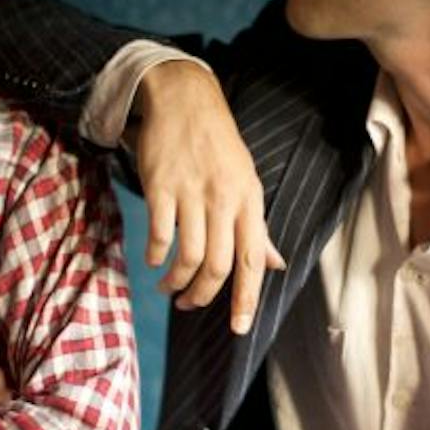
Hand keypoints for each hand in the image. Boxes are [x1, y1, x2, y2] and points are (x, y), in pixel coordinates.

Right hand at [131, 59, 284, 334]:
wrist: (185, 100)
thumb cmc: (219, 147)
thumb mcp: (247, 184)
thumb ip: (257, 228)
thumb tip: (275, 265)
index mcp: (250, 202)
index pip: (252, 262)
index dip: (246, 300)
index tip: (239, 329)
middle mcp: (224, 199)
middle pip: (218, 265)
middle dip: (203, 296)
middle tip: (189, 306)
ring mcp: (192, 193)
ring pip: (188, 255)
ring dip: (176, 282)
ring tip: (169, 289)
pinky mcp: (162, 185)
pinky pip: (161, 234)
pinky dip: (156, 257)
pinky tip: (154, 262)